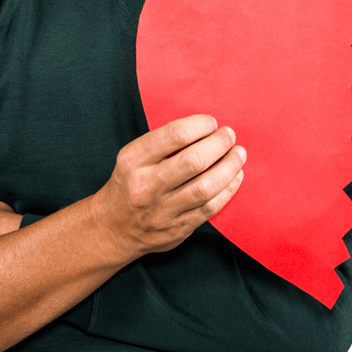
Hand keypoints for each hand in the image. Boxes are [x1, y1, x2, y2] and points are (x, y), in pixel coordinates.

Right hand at [95, 113, 245, 261]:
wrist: (112, 229)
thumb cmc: (130, 183)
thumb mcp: (134, 158)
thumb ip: (164, 143)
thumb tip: (207, 127)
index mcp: (133, 161)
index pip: (174, 136)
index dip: (200, 125)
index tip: (212, 123)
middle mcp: (146, 187)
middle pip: (194, 161)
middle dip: (219, 144)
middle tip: (229, 135)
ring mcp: (162, 211)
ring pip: (205, 187)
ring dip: (229, 167)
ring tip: (239, 154)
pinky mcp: (177, 229)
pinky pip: (210, 208)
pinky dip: (228, 189)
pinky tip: (235, 177)